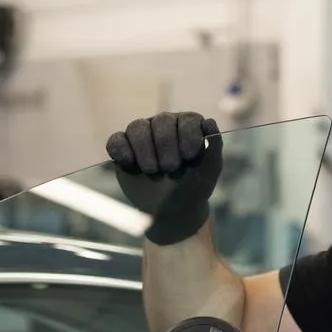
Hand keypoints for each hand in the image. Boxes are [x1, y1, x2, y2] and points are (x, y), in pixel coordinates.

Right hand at [106, 112, 223, 245]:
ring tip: (152, 170)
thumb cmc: (194, 188)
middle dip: (166, 145)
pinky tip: (128, 164)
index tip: (189, 157)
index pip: (186, 119)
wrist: (173, 212)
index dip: (187, 136)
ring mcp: (142, 136)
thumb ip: (215, 147)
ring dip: (144, 149)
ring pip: (137, 127)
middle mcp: (164, 126)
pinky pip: (116, 141)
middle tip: (170, 168)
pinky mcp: (123, 150)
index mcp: (187, 126)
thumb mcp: (209, 171)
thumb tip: (209, 122)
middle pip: (161, 121)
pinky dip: (120, 150)